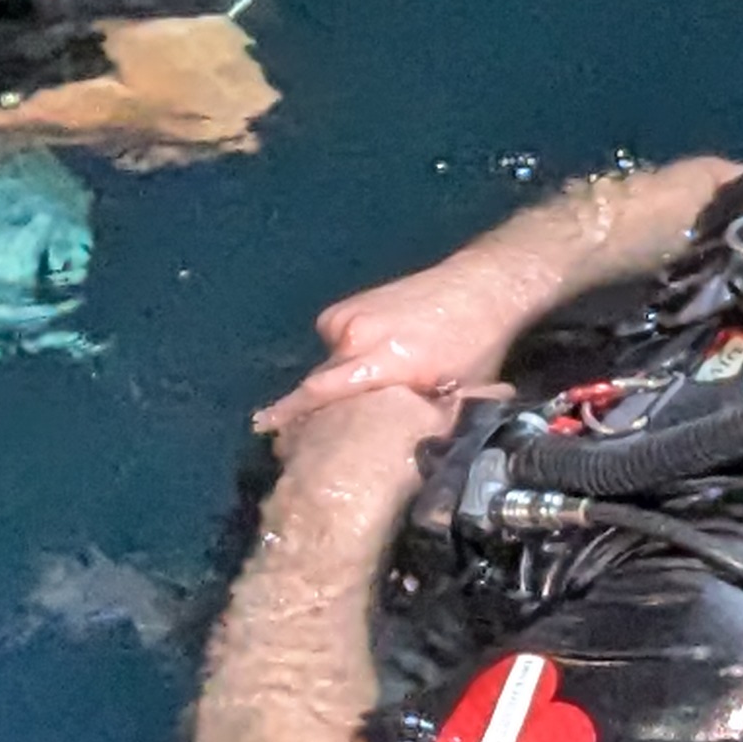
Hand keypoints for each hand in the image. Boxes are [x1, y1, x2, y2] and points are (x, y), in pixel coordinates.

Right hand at [253, 249, 522, 436]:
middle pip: (320, 382)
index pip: (322, 391)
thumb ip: (416, 418)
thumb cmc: (474, 348)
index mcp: (384, 362)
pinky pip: (334, 344)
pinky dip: (345, 357)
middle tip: (316, 433)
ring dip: (338, 382)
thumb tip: (389, 452)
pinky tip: (373, 359)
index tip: (264, 426)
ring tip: (366, 392)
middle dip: (314, 409)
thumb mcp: (453, 394)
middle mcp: (358, 337)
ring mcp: (348, 317)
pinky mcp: (347, 307)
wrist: (478, 288)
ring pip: (328, 365)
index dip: (291, 412)